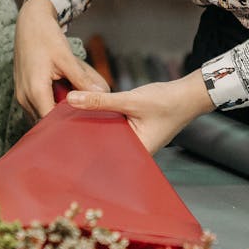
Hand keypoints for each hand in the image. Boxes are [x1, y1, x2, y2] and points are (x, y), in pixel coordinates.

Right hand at [14, 0, 108, 120]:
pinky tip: (65, 100)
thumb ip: (82, 79)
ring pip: (40, 116)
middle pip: (45, 123)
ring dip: (56, 115)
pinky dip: (50, 107)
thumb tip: (100, 93)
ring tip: (77, 111)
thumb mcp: (66, 58)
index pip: (50, 123)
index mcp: (36, 91)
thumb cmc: (46, 37)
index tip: (84, 128)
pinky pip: (37, 107)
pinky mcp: (23, 91)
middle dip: (64, 123)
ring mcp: (21, 95)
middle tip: (85, 122)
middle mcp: (25, 97)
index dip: (67, 128)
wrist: (29, 22)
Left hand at [65, 69, 213, 154]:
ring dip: (94, 126)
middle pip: (103, 145)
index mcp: (136, 153)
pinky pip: (113, 127)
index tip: (61, 141)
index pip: (103, 154)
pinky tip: (88, 112)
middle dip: (85, 136)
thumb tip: (72, 99)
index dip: (83, 148)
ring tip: (69, 121)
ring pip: (107, 134)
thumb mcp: (131, 100)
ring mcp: (135, 140)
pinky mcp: (134, 130)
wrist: (189, 94)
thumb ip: (100, 101)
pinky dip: (103, 119)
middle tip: (60, 130)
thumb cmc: (167, 102)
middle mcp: (135, 151)